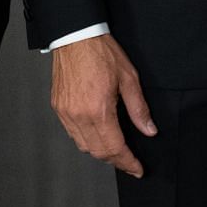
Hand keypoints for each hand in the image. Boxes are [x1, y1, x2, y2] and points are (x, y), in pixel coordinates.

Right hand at [50, 34, 155, 176]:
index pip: (115, 148)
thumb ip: (139, 108)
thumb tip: (149, 130)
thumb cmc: (101, 53)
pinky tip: (98, 135)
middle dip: (116, 161)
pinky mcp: (58, 108)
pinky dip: (86, 140)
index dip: (128, 162)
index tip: (137, 169)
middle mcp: (79, 115)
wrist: (75, 36)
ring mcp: (66, 113)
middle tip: (130, 163)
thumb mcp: (129, 78)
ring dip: (101, 152)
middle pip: (98, 152)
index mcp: (98, 110)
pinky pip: (73, 134)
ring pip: (84, 146)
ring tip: (117, 150)